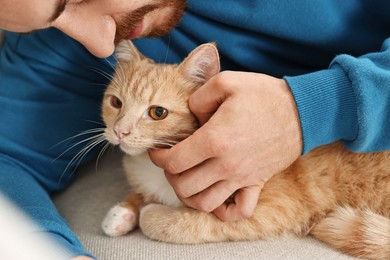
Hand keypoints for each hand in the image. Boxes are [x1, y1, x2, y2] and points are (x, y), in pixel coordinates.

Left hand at [149, 71, 301, 220]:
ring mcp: (242, 177)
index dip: (159, 157)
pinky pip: (239, 211)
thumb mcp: (226, 82)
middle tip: (171, 163)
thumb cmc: (264, 95)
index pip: (173, 161)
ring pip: (204, 203)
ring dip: (189, 195)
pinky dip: (224, 211)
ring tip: (188, 179)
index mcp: (214, 139)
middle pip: (184, 186)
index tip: (158, 150)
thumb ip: (197, 96)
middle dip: (170, 176)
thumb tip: (187, 114)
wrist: (302, 111)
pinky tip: (217, 197)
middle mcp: (226, 164)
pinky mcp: (256, 183)